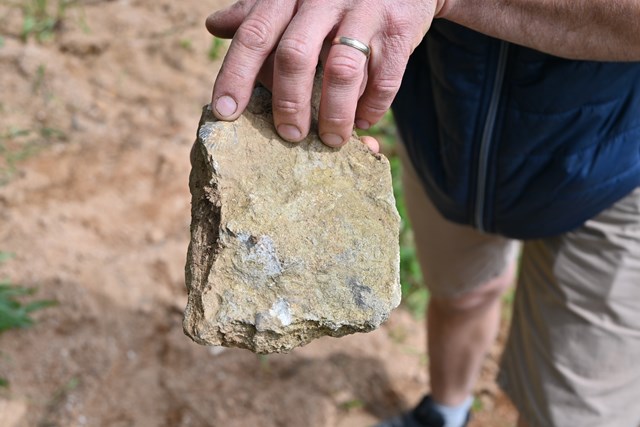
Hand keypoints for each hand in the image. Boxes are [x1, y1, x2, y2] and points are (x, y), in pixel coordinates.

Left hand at [206, 0, 444, 148]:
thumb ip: (257, 13)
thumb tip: (214, 26)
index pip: (254, 35)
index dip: (236, 75)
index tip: (226, 113)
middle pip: (295, 55)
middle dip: (289, 102)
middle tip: (290, 135)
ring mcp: (363, 12)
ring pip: (342, 70)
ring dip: (335, 114)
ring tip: (331, 140)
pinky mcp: (398, 30)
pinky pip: (384, 78)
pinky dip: (372, 107)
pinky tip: (363, 121)